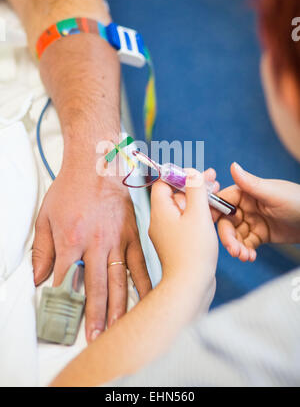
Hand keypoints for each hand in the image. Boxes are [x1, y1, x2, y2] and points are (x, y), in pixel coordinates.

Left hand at [32, 165, 150, 342]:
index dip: (64, 302)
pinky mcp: (133, 235)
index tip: (65, 320)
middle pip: (97, 289)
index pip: (66, 280)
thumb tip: (38, 278)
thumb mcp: (46, 217)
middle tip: (96, 338)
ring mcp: (118, 241)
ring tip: (119, 329)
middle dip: (95, 317)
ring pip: (120, 282)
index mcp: (72, 240)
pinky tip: (146, 299)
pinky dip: (143, 284)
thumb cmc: (70, 189)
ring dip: (119, 308)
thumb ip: (42, 250)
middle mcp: (96, 244)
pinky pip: (140, 264)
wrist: (96, 165)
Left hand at [149, 169, 218, 301]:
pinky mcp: (177, 244)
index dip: (180, 174)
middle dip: (194, 186)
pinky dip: (198, 216)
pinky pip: (186, 223)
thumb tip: (191, 172)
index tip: (198, 173)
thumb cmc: (193, 250)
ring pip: (183, 209)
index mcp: (160, 210)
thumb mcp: (197, 213)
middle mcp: (160, 220)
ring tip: (218, 195)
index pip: (163, 183)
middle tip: (214, 181)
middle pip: (175, 194)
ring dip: (199, 200)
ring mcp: (168, 233)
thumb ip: (195, 189)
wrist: (189, 286)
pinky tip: (214, 214)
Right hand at [216, 162, 299, 261]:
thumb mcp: (273, 194)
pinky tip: (250, 256)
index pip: (222, 201)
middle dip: (227, 237)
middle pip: (226, 222)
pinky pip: (246, 244)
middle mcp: (245, 206)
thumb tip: (233, 166)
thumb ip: (251, 183)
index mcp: (245, 192)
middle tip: (233, 250)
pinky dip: (245, 251)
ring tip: (244, 256)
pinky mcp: (259, 235)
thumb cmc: (298, 201)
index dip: (214, 212)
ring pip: (235, 236)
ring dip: (236, 247)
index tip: (207, 224)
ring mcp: (252, 221)